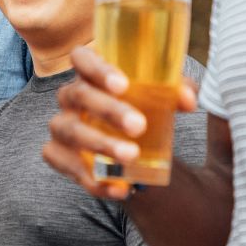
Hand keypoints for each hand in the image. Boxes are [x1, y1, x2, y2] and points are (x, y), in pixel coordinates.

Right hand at [43, 46, 198, 200]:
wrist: (126, 139)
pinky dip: (93, 180)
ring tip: (132, 156)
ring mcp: (62, 124)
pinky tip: (121, 187)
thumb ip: (176, 90)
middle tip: (138, 125)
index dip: (97, 69)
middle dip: (108, 111)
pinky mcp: (57, 154)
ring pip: (71, 131)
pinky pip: (68, 166)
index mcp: (90, 71)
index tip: (123, 85)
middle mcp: (71, 95)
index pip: (82, 58)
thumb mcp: (157, 93)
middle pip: (79, 95)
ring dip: (101, 144)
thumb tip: (188, 100)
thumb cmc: (139, 104)